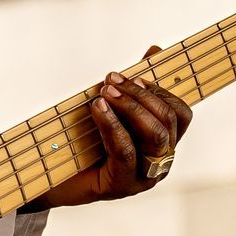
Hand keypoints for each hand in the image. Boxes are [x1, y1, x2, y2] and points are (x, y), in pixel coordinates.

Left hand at [45, 48, 191, 206]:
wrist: (54, 180)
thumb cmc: (84, 144)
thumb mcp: (112, 110)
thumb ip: (134, 85)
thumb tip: (155, 50)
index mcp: (162, 144)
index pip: (181, 114)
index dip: (161, 91)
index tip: (134, 76)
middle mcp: (160, 162)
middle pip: (168, 121)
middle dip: (140, 95)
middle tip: (110, 80)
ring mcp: (144, 177)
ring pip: (154, 135)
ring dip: (130, 106)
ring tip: (104, 92)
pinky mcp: (122, 185)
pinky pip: (126, 150)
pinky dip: (112, 124)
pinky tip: (98, 108)